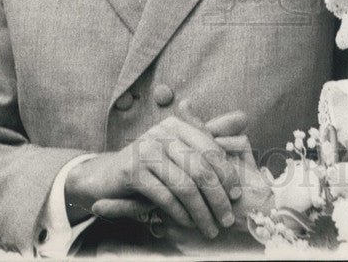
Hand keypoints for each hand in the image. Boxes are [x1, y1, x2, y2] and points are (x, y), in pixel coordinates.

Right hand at [65, 111, 244, 239]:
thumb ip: (205, 142)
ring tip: (211, 228)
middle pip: (201, 168)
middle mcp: (162, 133)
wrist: (104, 177)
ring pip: (185, 185)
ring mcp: (146, 150)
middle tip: (227, 218)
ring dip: (201, 211)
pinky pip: (165, 196)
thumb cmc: (149, 167)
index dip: (226, 172)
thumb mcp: (176, 154)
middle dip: (217, 197)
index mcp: (177, 126)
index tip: (236, 195)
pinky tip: (188, 224)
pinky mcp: (133, 170)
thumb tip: (243, 120)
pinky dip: (180, 213)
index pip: (210, 148)